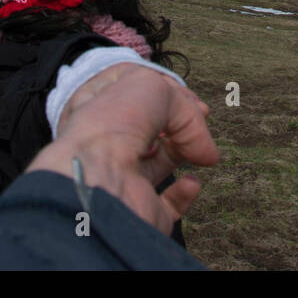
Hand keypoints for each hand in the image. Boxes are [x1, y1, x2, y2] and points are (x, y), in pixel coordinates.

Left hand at [27, 64, 219, 235]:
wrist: (98, 183)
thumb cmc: (111, 126)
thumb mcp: (153, 89)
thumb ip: (184, 110)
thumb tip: (203, 147)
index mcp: (95, 108)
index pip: (132, 91)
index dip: (164, 89)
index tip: (189, 97)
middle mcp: (103, 143)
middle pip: (147, 126)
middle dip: (177, 121)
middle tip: (201, 118)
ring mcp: (119, 178)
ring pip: (155, 162)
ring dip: (181, 152)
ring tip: (200, 149)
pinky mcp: (136, 208)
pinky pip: (164, 204)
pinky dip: (183, 193)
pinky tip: (191, 182)